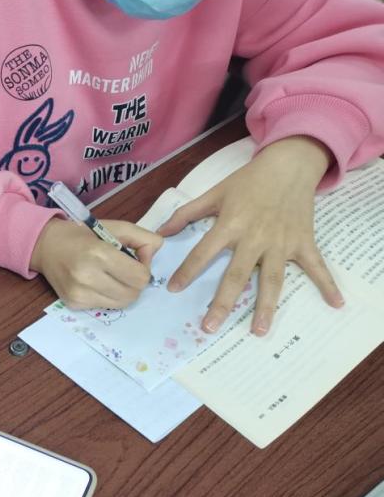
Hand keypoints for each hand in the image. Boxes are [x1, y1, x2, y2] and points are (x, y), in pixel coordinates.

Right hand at [31, 218, 162, 308]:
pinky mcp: (74, 304)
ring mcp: (79, 293)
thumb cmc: (83, 234)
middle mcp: (88, 277)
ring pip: (121, 303)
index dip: (143, 269)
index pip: (140, 277)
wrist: (46, 246)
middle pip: (133, 294)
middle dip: (135, 282)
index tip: (134, 260)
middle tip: (125, 270)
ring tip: (112, 277)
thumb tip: (153, 257)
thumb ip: (143, 238)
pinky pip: (105, 306)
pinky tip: (97, 283)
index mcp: (99, 254)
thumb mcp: (115, 227)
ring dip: (123, 291)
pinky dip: (108, 296)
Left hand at [160, 137, 343, 336]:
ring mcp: (281, 242)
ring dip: (266, 306)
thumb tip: (161, 231)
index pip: (204, 252)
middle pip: (237, 275)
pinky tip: (336, 304)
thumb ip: (187, 214)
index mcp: (231, 225)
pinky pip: (316, 266)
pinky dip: (328, 284)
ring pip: (272, 280)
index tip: (173, 289)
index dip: (188, 271)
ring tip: (259, 331)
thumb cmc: (248, 181)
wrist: (289, 165)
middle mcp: (255, 237)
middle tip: (209, 328)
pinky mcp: (303, 242)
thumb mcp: (214, 193)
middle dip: (223, 302)